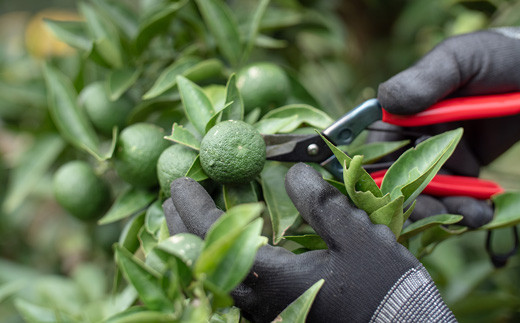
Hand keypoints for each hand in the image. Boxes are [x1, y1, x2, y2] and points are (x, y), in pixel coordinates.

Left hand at [163, 163, 453, 321]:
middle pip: (203, 263)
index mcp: (273, 278)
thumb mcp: (356, 236)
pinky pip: (233, 292)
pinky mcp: (280, 321)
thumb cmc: (383, 286)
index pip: (216, 238)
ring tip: (185, 224)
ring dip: (195, 248)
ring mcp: (267, 317)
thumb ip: (319, 203)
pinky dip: (216, 267)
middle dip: (181, 229)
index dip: (194, 207)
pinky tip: (221, 253)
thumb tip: (293, 173)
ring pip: (214, 280)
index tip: (179, 183)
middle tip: (168, 201)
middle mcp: (261, 303)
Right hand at [374, 28, 519, 226]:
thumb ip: (426, 78)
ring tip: (469, 214)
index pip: (379, 145)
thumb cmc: (502, 55)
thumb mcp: (461, 58)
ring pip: (427, 193)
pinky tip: (480, 211)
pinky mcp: (465, 168)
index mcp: (405, 109)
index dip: (379, 172)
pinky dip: (465, 209)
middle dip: (412, 199)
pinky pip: (456, 196)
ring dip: (441, 210)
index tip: (393, 192)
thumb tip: (386, 100)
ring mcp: (441, 153)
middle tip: (432, 211)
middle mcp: (417, 133)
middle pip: (399, 177)